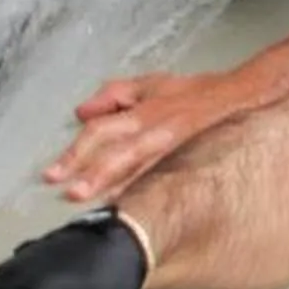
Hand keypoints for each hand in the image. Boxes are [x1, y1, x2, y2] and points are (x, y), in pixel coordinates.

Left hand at [47, 66, 269, 202]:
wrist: (235, 98)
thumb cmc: (190, 92)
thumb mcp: (147, 83)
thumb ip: (112, 96)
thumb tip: (81, 113)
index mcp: (141, 112)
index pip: (100, 131)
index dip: (75, 153)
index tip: (52, 175)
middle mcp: (153, 132)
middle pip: (117, 155)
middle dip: (92, 176)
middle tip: (69, 194)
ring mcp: (168, 149)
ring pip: (135, 171)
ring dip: (111, 188)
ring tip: (90, 203)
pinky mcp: (180, 160)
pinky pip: (152, 178)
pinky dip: (134, 192)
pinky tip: (120, 204)